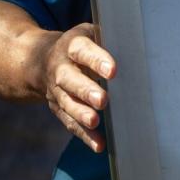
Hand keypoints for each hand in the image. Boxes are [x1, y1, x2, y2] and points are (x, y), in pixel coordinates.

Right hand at [39, 23, 115, 152]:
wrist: (40, 58)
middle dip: (85, 90)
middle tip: (102, 100)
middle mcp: (60, 68)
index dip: (96, 60)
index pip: (82, 50)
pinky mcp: (57, 107)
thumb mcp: (90, 34)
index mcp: (71, 45)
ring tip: (94, 121)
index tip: (112, 71)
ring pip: (66, 103)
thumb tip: (139, 49)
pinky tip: (99, 145)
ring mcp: (56, 89)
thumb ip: (108, 40)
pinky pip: (69, 122)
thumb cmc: (80, 45)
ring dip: (80, 113)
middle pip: (68, 79)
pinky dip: (83, 135)